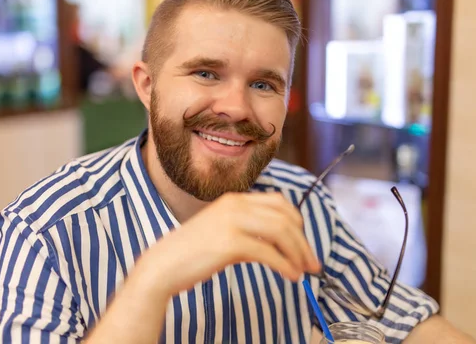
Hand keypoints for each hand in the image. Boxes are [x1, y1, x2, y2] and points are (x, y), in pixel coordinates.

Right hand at [133, 192, 321, 297]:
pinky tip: (290, 276)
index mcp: (235, 199)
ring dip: (298, 254)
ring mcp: (232, 222)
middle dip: (303, 241)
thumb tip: (282, 245)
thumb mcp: (223, 230)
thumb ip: (249, 229)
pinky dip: (285, 265)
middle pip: (285, 217)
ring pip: (281, 232)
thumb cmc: (193, 252)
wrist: (163, 264)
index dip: (298, 222)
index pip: (279, 202)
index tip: (304, 243)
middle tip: (312, 263)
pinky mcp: (230, 243)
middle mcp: (236, 205)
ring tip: (304, 272)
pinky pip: (269, 253)